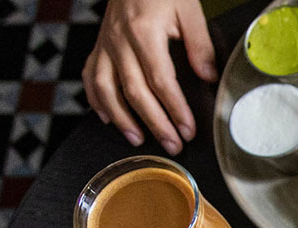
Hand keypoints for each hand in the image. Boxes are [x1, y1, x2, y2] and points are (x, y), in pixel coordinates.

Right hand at [83, 0, 215, 154]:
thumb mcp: (189, 9)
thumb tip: (208, 76)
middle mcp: (119, 41)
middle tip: (173, 145)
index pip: (160, 80)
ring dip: (121, 118)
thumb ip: (200, 44)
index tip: (188, 130)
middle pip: (134, 91)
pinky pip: (90, 76)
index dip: (175, 109)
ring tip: (138, 139)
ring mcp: (105, 44)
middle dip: (155, 123)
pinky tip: (107, 117)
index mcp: (144, 32)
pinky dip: (96, 100)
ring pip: (106, 88)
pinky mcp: (98, 45)